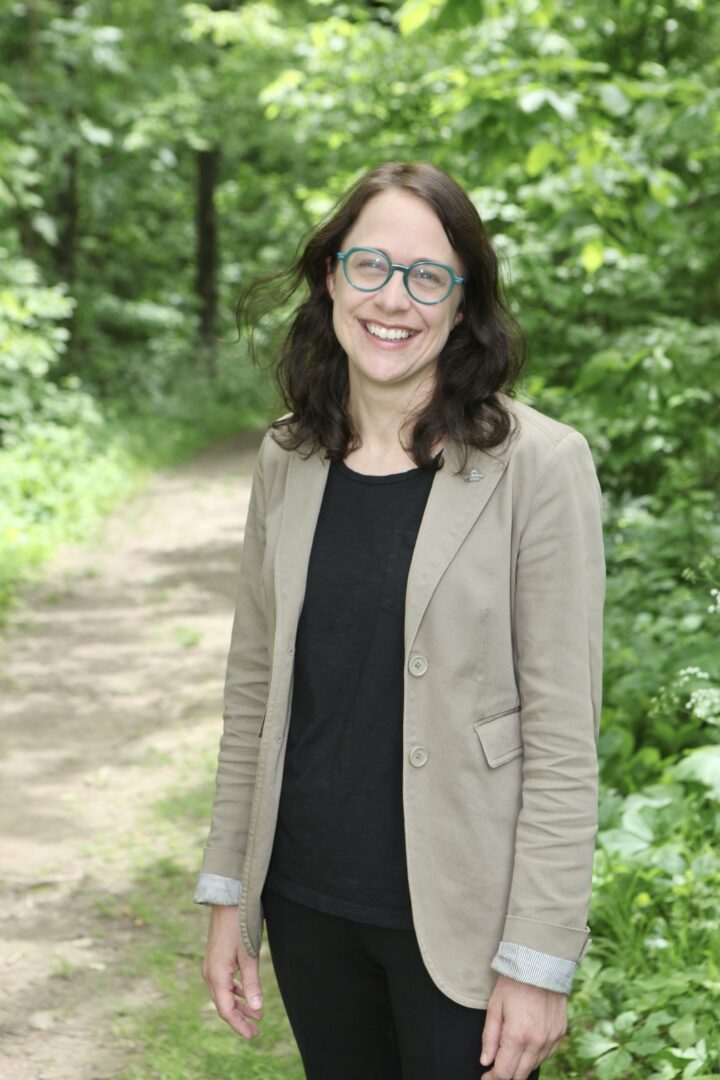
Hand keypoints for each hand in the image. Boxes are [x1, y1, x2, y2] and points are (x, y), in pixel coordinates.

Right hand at [201, 905, 263, 1037]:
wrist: (228, 900)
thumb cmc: (240, 925)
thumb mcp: (249, 955)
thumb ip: (252, 983)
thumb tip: (256, 1008)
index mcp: (216, 975)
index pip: (226, 1010)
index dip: (239, 1025)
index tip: (252, 1035)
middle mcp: (209, 973)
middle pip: (224, 1005)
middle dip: (240, 1019)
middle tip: (256, 1031)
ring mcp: (210, 966)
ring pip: (224, 994)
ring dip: (239, 1005)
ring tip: (256, 1015)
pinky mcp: (215, 959)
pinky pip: (224, 982)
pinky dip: (236, 991)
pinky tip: (246, 995)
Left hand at [480, 975, 566, 1078]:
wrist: (541, 965)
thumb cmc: (514, 983)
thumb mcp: (495, 1006)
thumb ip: (490, 1037)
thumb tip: (486, 1060)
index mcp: (517, 1036)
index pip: (504, 1072)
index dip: (493, 1078)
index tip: (486, 1077)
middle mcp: (536, 1042)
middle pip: (520, 1074)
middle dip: (506, 1074)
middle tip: (495, 1068)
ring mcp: (551, 1039)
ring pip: (533, 1066)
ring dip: (520, 1065)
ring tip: (509, 1052)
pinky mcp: (560, 1034)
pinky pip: (546, 1055)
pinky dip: (535, 1055)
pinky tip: (526, 1045)